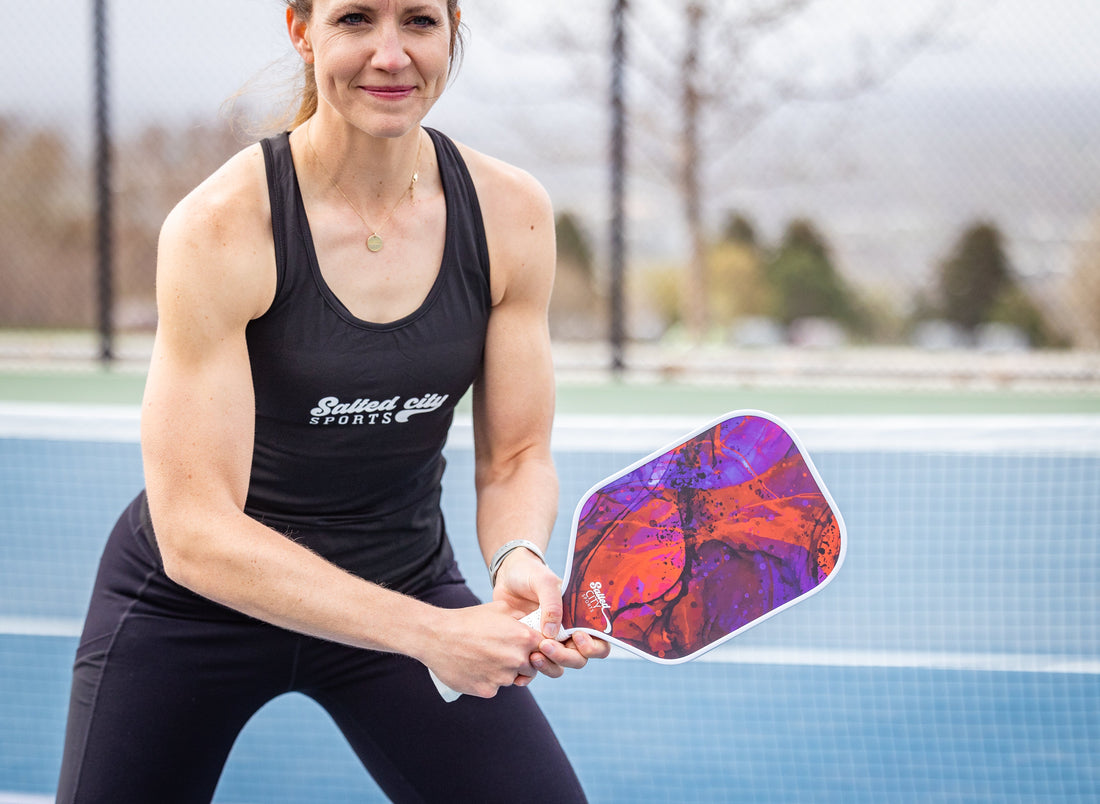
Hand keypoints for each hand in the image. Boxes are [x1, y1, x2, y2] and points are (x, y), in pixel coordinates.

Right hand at [421, 601, 542, 698]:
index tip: (530, 647)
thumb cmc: (467, 620)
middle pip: (532, 668)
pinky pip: (494, 688)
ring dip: (504, 672)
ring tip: (484, 657)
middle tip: (503, 652)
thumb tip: (536, 621)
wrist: (435, 636)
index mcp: (523, 637)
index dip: (540, 648)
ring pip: (512, 679)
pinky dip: (487, 680)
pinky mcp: (487, 691)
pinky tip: (474, 667)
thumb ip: (522, 617)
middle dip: (522, 662)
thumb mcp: (499, 609)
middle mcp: (516, 659)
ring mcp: (502, 677)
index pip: (546, 649)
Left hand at [492, 548, 610, 683]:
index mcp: (580, 617)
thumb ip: (552, 604)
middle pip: (579, 659)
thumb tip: (551, 634)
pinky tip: (522, 667)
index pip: (599, 641)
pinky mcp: (531, 648)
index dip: (593, 646)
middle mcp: (568, 633)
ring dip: (550, 666)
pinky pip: (537, 668)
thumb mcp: (543, 581)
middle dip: (565, 657)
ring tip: (532, 655)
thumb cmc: (530, 574)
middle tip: (546, 646)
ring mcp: (551, 642)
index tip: (576, 635)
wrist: (506, 575)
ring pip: (559, 667)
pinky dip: (532, 673)